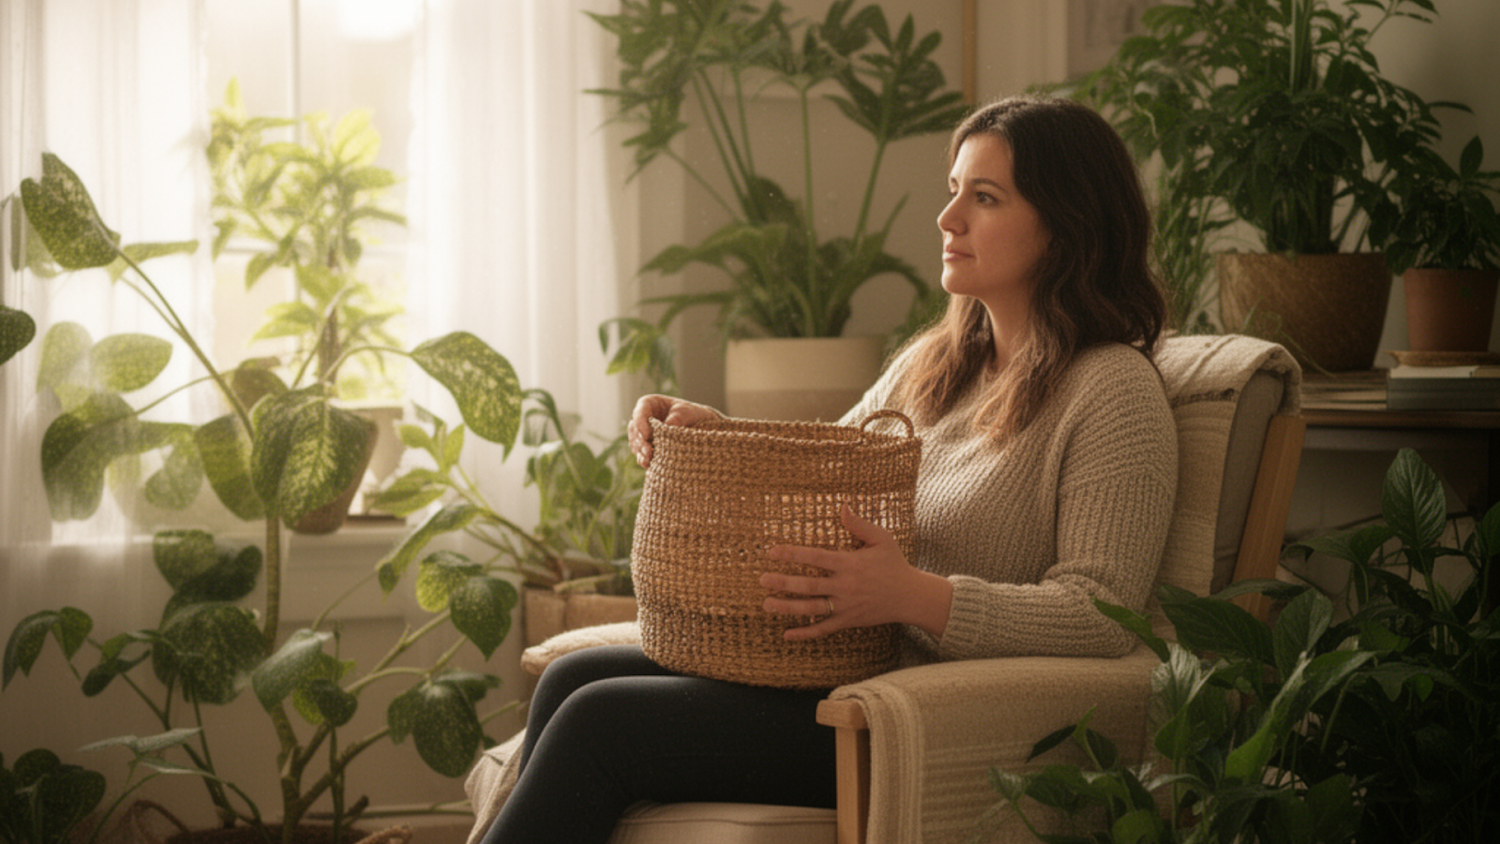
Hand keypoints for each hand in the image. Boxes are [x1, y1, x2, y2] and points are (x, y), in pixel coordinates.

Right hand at [628, 394, 719, 467]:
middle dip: (640, 442)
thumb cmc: (689, 413)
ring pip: (636, 443)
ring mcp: (642, 433)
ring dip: (641, 452)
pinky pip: (640, 453)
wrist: (697, 424)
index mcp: (648, 404)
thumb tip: (667, 426)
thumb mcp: (686, 411)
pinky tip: (648, 464)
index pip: (639, 413)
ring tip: (648, 460)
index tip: (646, 435)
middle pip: (635, 430)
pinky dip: (643, 459)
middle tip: (648, 451)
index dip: (640, 424)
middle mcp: (642, 418)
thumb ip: (677, 417)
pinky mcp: (646, 446)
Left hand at [759, 504, 950, 640]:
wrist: (911, 596)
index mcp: (850, 563)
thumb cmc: (895, 564)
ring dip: (788, 607)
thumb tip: (842, 506)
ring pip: (812, 608)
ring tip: (767, 604)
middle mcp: (845, 586)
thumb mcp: (881, 539)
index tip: (772, 551)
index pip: (816, 557)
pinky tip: (787, 634)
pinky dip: (805, 633)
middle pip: (809, 585)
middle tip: (762, 580)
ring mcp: (845, 606)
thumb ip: (859, 525)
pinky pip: (823, 629)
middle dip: (784, 582)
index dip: (792, 553)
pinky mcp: (848, 621)